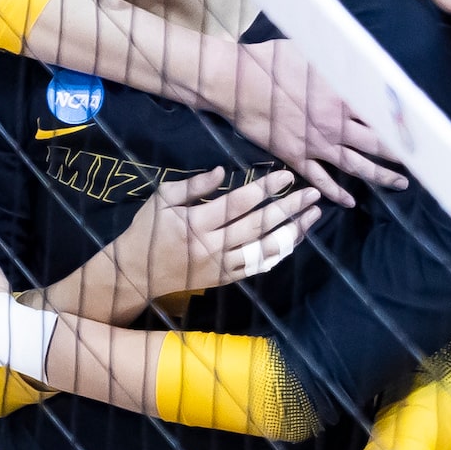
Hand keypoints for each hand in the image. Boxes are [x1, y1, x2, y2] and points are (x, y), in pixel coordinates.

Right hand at [110, 168, 322, 302]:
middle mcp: (211, 247)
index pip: (238, 204)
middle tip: (313, 193)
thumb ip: (193, 185)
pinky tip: (295, 239)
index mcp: (195, 223)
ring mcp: (219, 266)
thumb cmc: (149, 230)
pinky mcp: (224, 279)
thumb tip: (222, 170)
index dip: (265, 189)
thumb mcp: (162, 200)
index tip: (287, 176)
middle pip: (258, 226)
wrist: (136, 273)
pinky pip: (257, 267)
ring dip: (292, 232)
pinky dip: (278, 254)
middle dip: (288, 208)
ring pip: (263, 250)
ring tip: (313, 215)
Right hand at [212, 39, 406, 205]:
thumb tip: (358, 59)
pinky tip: (350, 201)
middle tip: (423, 162)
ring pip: (357, 166)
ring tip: (400, 184)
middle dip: (402, 155)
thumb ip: (337, 62)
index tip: (425, 131)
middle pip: (378, 143)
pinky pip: (321, 179)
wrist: (235, 81)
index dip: (404, 123)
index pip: (383, 113)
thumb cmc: (272, 60)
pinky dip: (336, 192)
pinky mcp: (295, 156)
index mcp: (342, 95)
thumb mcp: (312, 52)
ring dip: (381, 176)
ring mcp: (316, 143)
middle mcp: (335, 123)